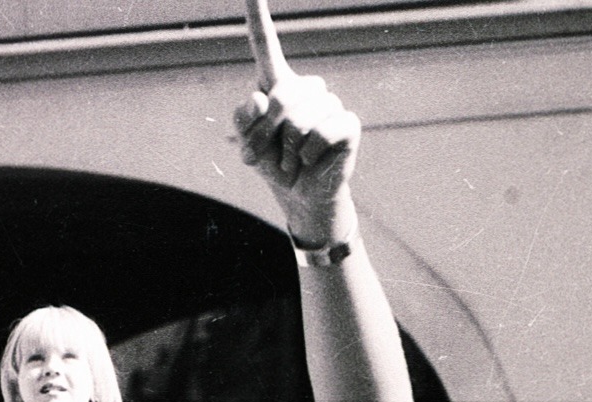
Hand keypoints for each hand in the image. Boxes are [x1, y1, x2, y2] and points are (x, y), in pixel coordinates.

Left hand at [233, 0, 359, 247]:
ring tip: (292, 162)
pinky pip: (321, 134)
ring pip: (299, 121)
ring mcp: (329, 103)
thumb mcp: (247, 144)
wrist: (298, 194)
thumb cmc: (271, 164)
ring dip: (287, 152)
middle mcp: (305, 87)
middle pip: (279, 98)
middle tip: (264, 158)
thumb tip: (262, 97)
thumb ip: (243, 119)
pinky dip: (308, 156)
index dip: (257, 16)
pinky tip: (311, 161)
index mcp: (275, 85)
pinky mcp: (347, 123)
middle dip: (264, 136)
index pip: (265, 45)